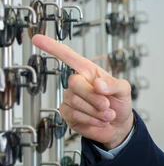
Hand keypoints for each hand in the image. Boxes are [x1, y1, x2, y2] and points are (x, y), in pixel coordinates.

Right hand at [32, 34, 133, 149]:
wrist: (118, 125)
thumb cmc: (119, 103)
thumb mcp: (124, 90)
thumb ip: (114, 84)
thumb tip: (98, 84)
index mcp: (89, 72)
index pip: (69, 57)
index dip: (53, 48)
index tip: (37, 39)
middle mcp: (78, 83)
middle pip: (75, 83)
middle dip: (94, 96)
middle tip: (106, 104)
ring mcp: (71, 98)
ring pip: (76, 101)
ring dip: (96, 111)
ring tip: (106, 114)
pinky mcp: (68, 114)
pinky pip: (74, 115)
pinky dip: (91, 119)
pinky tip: (99, 120)